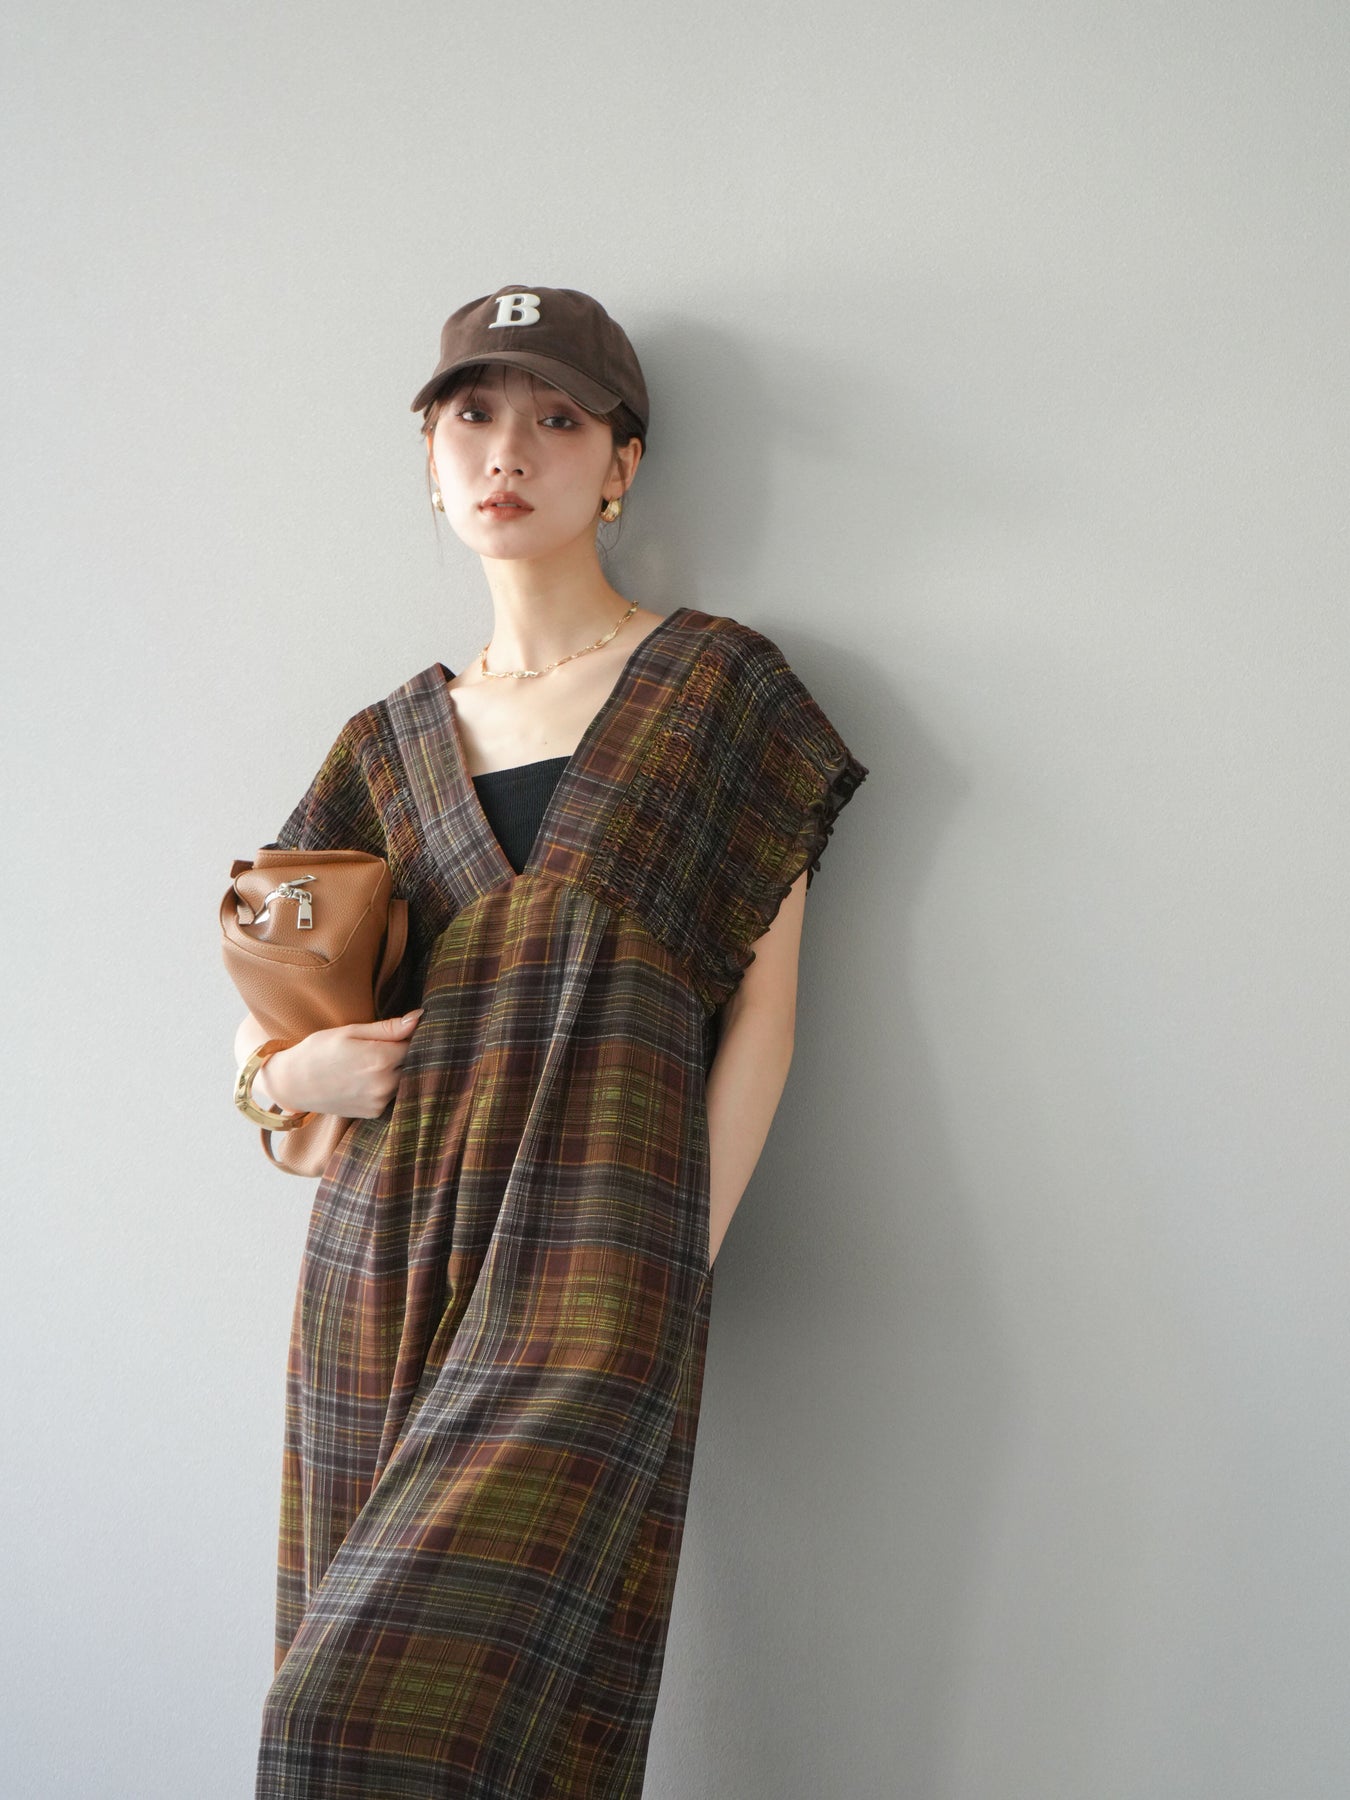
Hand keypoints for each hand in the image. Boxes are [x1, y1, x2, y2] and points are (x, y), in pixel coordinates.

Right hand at [264, 1010, 424, 1118]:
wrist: (292, 1083)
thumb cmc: (319, 1050)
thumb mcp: (351, 1031)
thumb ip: (389, 1028)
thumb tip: (420, 1017)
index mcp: (380, 1060)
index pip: (417, 1044)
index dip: (413, 1035)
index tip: (403, 1030)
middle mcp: (384, 1084)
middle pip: (414, 1064)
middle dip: (407, 1053)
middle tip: (387, 1044)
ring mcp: (379, 1102)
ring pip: (405, 1080)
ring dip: (399, 1070)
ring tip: (375, 1060)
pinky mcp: (374, 1113)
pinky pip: (393, 1094)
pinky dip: (388, 1085)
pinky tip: (368, 1077)